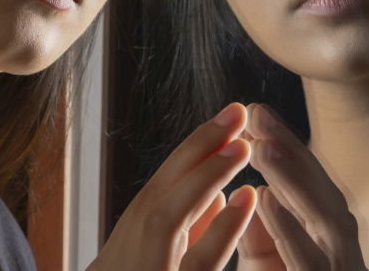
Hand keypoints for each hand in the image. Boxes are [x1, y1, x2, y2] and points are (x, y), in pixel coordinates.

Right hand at [89, 103, 257, 270]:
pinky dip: (221, 230)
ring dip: (205, 176)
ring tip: (241, 145)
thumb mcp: (151, 265)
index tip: (224, 123)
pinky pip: (196, 263)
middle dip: (197, 149)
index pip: (160, 192)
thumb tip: (218, 197)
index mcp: (126, 249)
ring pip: (168, 218)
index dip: (192, 155)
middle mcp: (123, 256)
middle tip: (236, 112)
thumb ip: (183, 236)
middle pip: (159, 194)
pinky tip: (245, 200)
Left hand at [236, 104, 366, 270]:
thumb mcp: (268, 265)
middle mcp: (338, 246)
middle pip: (319, 189)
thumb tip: (257, 191)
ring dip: (293, 179)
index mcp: (325, 237)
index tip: (256, 112)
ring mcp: (341, 266)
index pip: (308, 184)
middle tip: (257, 113)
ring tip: (262, 145)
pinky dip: (289, 229)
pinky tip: (265, 198)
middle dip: (290, 149)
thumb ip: (260, 236)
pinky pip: (309, 261)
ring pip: (322, 217)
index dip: (285, 147)